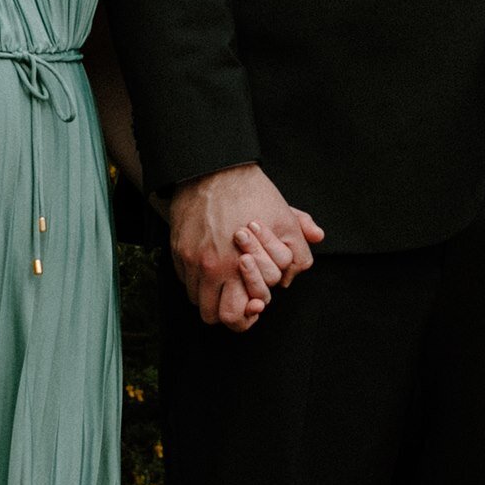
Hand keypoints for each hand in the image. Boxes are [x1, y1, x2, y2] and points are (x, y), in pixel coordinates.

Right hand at [169, 165, 323, 329]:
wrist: (213, 168)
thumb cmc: (249, 192)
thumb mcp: (284, 216)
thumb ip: (298, 243)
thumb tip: (306, 256)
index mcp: (240, 265)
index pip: (238, 313)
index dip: (249, 313)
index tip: (254, 304)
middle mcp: (212, 267)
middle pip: (214, 315)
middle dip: (228, 312)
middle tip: (238, 299)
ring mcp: (191, 259)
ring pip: (196, 300)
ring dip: (211, 295)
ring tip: (223, 282)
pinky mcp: (177, 249)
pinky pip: (184, 279)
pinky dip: (196, 278)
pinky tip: (209, 266)